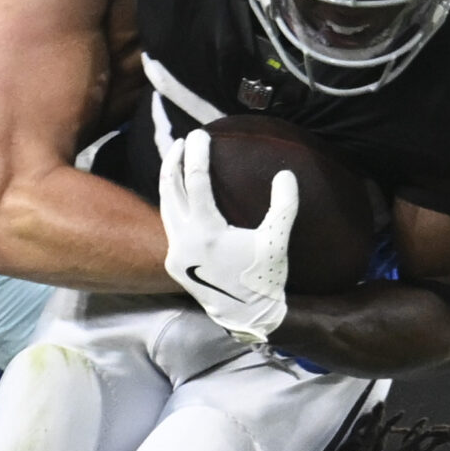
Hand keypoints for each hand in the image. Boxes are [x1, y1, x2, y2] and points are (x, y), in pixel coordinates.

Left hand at [159, 132, 293, 342]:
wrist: (248, 315)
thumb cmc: (264, 277)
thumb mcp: (277, 241)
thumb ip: (284, 206)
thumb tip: (285, 174)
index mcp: (206, 232)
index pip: (196, 181)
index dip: (198, 155)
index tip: (200, 135)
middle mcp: (184, 241)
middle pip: (170, 189)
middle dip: (175, 161)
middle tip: (184, 141)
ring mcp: (175, 253)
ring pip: (165, 207)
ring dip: (169, 182)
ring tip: (178, 163)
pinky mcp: (173, 264)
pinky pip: (169, 225)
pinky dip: (173, 205)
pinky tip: (181, 198)